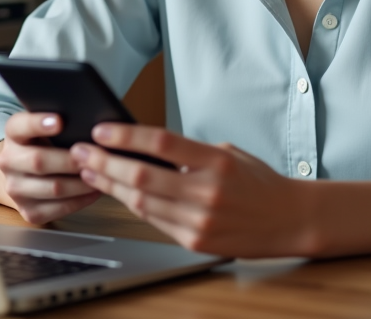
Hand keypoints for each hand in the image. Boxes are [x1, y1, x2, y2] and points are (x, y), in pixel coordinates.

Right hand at [0, 112, 100, 224]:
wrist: (21, 175)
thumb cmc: (42, 145)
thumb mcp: (42, 128)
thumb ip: (58, 123)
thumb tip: (90, 123)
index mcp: (12, 135)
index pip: (19, 126)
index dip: (38, 123)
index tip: (60, 121)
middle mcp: (7, 161)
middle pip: (39, 161)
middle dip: (71, 160)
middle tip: (94, 157)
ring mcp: (15, 189)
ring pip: (54, 188)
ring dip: (81, 183)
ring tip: (101, 175)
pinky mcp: (28, 211)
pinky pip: (58, 208)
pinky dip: (81, 200)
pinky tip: (94, 191)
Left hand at [70, 123, 302, 256]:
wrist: (289, 219)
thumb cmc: (256, 181)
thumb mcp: (226, 153)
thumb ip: (188, 152)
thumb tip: (142, 146)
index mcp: (215, 162)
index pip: (161, 143)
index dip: (126, 135)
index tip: (101, 130)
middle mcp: (207, 191)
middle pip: (142, 174)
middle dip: (104, 162)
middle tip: (81, 151)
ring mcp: (200, 220)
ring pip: (140, 201)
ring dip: (109, 185)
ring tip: (90, 170)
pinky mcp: (195, 241)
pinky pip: (153, 221)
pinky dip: (132, 205)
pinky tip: (117, 192)